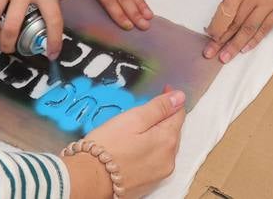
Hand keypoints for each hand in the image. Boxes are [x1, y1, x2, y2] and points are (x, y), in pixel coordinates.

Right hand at [64, 87, 185, 198]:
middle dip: (164, 117)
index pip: (179, 114)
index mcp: (168, 140)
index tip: (163, 90)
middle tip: (147, 108)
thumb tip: (180, 97)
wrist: (92, 179)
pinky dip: (150, 150)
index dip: (171, 100)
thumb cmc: (109, 145)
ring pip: (165, 147)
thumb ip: (158, 108)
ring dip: (157, 134)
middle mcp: (169, 159)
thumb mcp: (134, 118)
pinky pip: (156, 160)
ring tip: (138, 127)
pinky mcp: (150, 183)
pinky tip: (135, 146)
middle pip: (173, 131)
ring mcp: (160, 173)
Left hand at [203, 0, 272, 62]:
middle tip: (210, 54)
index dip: (217, 25)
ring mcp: (268, 3)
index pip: (226, 10)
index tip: (209, 37)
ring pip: (249, 28)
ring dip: (236, 45)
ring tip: (225, 57)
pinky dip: (254, 40)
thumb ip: (232, 2)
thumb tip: (220, 23)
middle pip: (235, 22)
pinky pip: (264, 29)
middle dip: (221, 40)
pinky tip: (244, 49)